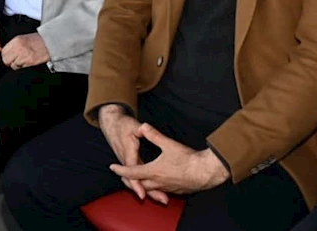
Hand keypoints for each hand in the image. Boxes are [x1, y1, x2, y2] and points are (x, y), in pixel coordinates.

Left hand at [1, 32, 49, 69]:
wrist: (49, 43)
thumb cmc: (37, 40)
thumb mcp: (23, 38)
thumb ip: (13, 45)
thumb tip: (6, 53)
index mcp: (16, 41)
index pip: (3, 52)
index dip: (5, 56)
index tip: (8, 57)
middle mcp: (19, 48)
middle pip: (6, 59)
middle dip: (9, 62)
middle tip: (14, 60)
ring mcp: (24, 55)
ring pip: (13, 65)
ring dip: (16, 65)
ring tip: (22, 60)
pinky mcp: (30, 62)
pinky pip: (21, 67)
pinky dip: (22, 66)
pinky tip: (27, 62)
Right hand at [98, 106, 162, 201]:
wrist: (112, 123)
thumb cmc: (123, 124)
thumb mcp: (133, 125)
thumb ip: (141, 129)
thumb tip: (144, 129)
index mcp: (128, 151)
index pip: (132, 171)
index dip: (137, 183)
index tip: (143, 194)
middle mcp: (126, 160)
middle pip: (135, 180)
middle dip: (148, 191)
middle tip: (162, 199)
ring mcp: (127, 162)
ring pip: (136, 180)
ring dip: (148, 190)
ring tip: (162, 198)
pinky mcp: (129, 162)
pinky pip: (136, 176)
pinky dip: (144, 184)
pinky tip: (154, 189)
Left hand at [110, 123, 229, 196]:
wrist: (205, 173)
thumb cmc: (187, 159)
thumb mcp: (169, 144)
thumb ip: (154, 135)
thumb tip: (143, 126)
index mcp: (153, 171)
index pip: (132, 172)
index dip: (120, 170)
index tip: (112, 167)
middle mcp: (158, 183)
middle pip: (138, 185)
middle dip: (129, 180)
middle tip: (122, 175)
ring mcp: (167, 188)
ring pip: (149, 189)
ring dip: (141, 185)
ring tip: (137, 179)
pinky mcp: (175, 191)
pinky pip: (160, 191)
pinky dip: (154, 188)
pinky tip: (156, 183)